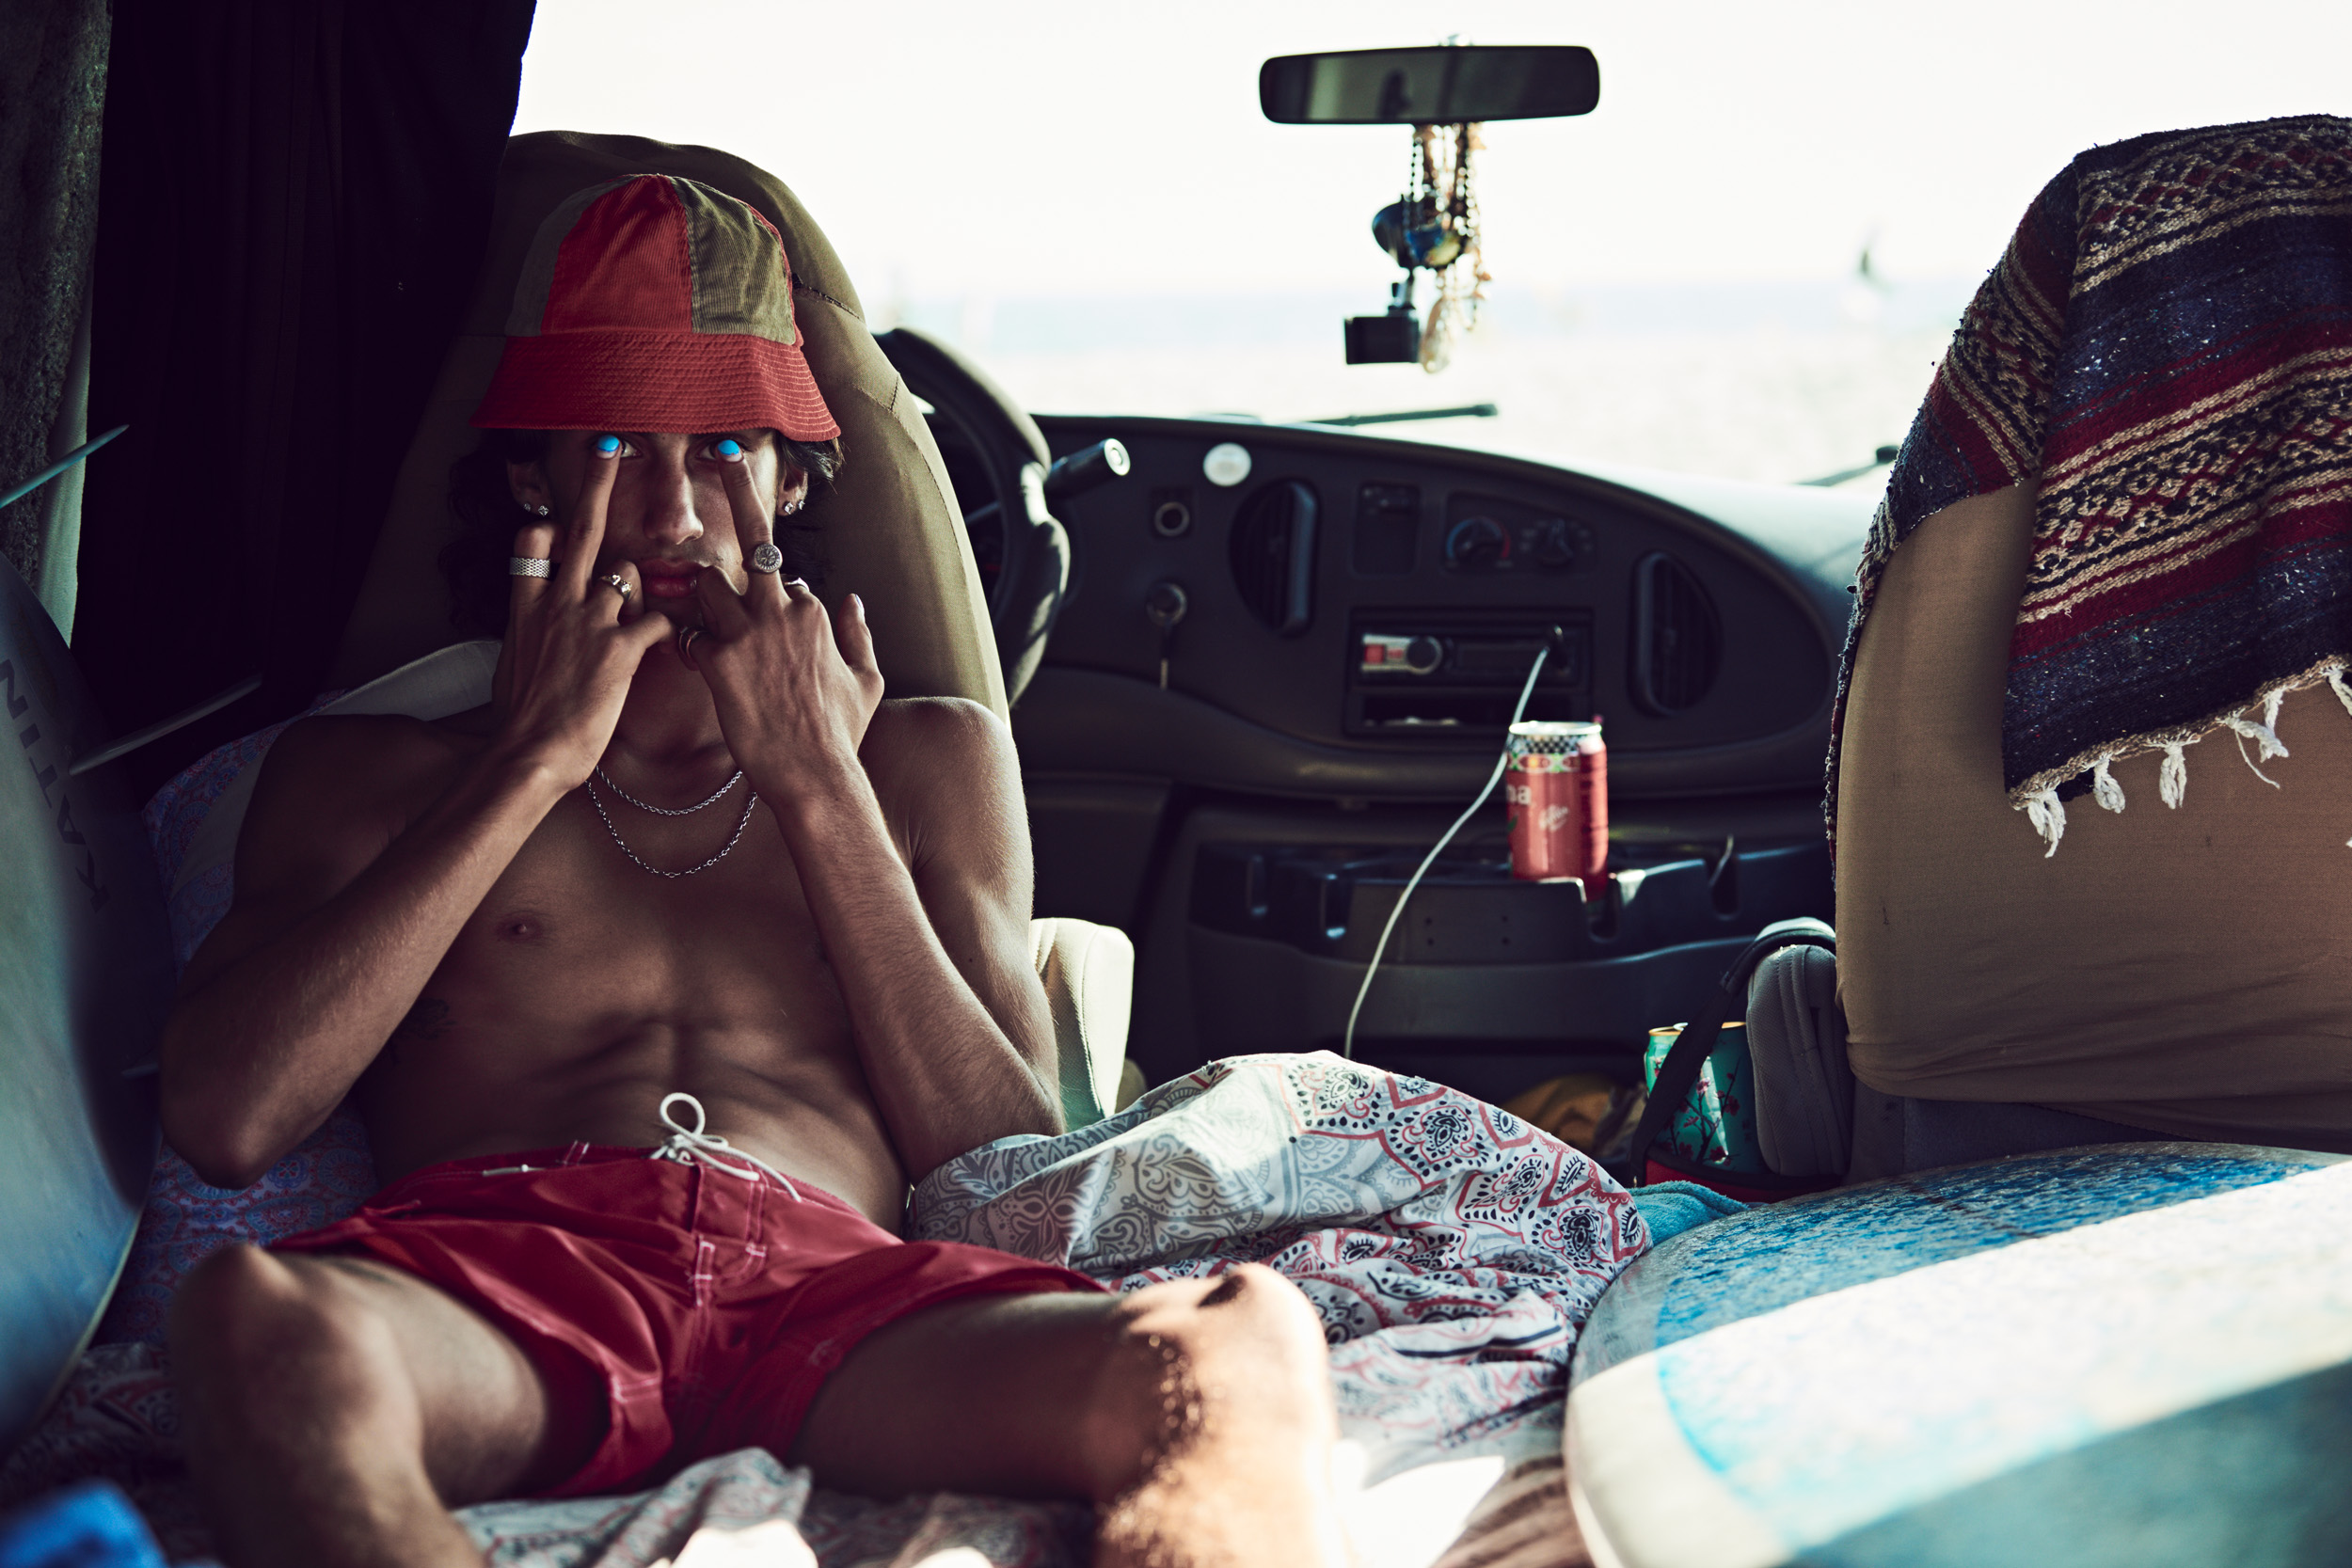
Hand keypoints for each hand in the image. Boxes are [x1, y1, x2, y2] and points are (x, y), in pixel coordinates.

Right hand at [491, 443, 673, 786]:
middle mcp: (559, 604)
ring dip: (644, 589)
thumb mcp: (510, 665)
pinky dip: (673, 627)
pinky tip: (678, 643)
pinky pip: (660, 621)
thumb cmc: (519, 721)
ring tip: (644, 619)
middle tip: (610, 444)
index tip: (557, 515)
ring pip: (629, 576)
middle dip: (596, 483)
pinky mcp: (621, 649)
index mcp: (527, 606)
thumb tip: (529, 628)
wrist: (528, 755)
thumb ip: (526, 634)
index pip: (534, 542)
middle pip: (581, 530)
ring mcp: (590, 622)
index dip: (549, 523)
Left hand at [691, 446, 884, 794]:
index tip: (770, 610)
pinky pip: (690, 630)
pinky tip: (694, 660)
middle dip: (740, 491)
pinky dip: (689, 641)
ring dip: (700, 598)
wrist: (815, 775)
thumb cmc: (842, 734)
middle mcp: (782, 610)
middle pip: (755, 542)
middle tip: (723, 454)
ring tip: (699, 621)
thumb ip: (858, 633)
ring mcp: (748, 631)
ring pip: (708, 584)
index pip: (787, 580)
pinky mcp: (718, 658)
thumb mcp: (867, 680)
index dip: (776, 598)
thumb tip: (851, 597)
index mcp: (816, 611)